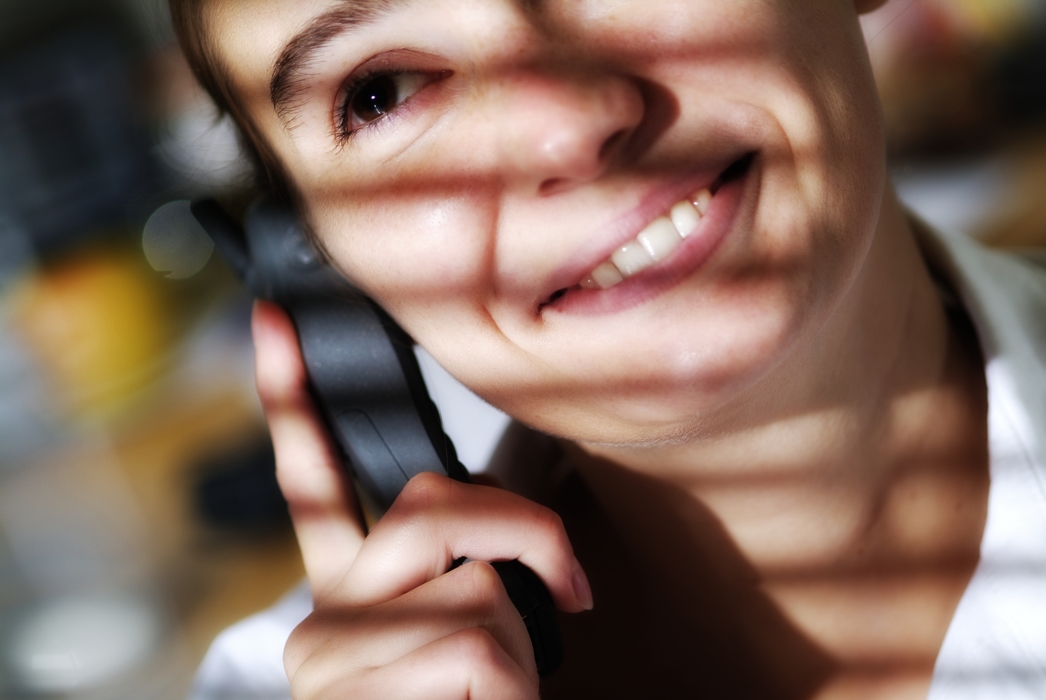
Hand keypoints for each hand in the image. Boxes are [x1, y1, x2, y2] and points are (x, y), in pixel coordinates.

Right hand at [252, 300, 592, 698]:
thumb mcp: (465, 631)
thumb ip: (453, 571)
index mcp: (345, 589)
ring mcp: (336, 660)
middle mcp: (323, 616)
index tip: (275, 319)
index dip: (290, 397)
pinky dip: (511, 684)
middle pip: (437, 510)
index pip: (313, 480)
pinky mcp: (364, 694)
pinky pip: (472, 646)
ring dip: (525, 651)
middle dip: (527, 538)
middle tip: (571, 593)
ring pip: (476, 594)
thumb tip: (487, 552)